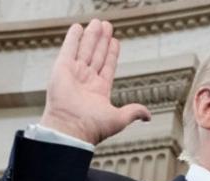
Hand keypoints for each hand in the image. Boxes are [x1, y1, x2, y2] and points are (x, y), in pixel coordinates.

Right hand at [40, 19, 150, 144]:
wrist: (71, 128)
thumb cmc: (93, 127)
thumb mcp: (119, 118)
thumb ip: (133, 112)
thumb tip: (148, 116)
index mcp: (99, 91)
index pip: (107, 66)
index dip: (111, 54)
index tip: (115, 41)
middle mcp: (86, 81)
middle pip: (96, 55)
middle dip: (102, 40)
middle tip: (107, 25)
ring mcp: (74, 74)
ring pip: (85, 49)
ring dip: (92, 36)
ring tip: (98, 22)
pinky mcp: (61, 68)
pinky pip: (68, 49)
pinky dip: (73, 38)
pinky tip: (78, 27)